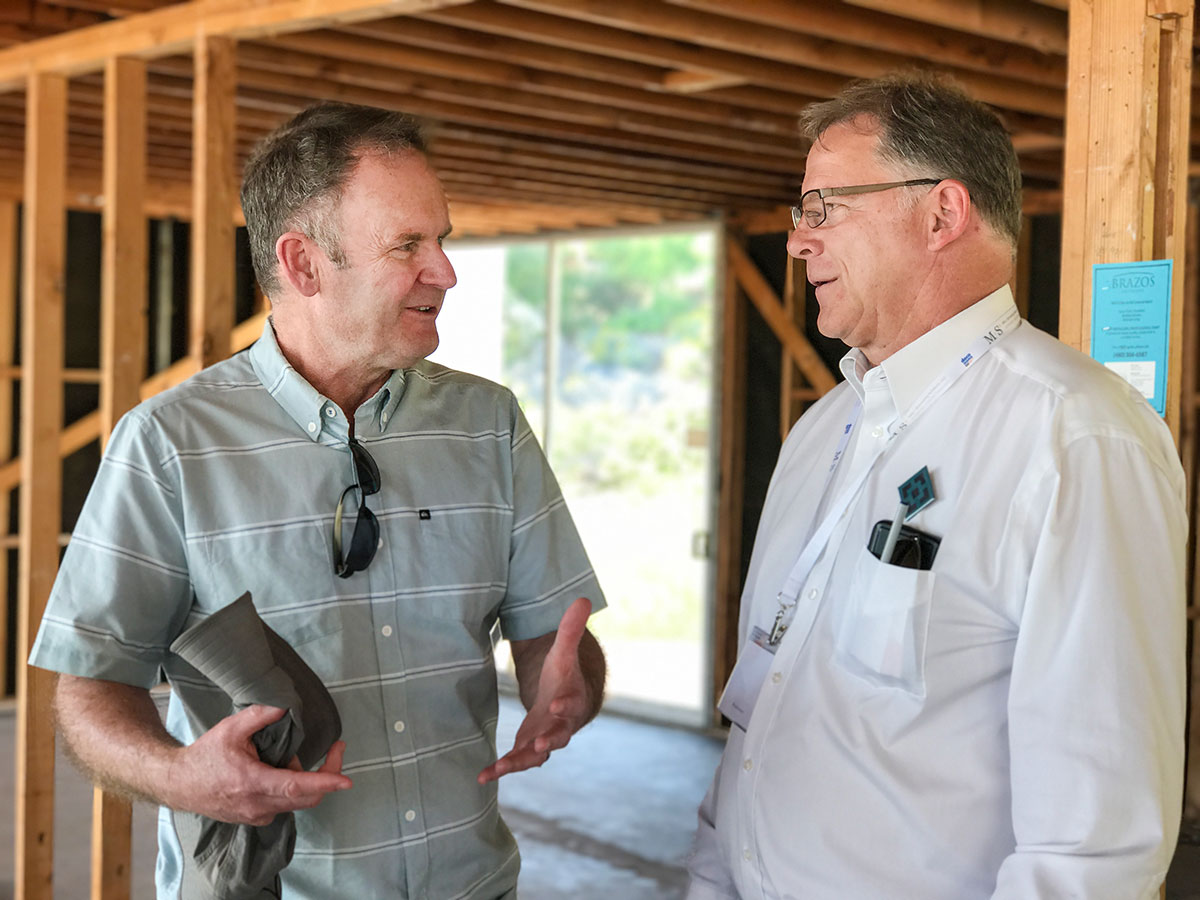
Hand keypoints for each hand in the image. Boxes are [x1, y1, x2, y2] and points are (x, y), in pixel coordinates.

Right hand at [165, 704, 351, 825]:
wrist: (179, 784)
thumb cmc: (205, 755)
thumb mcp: (231, 728)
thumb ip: (260, 714)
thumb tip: (286, 705)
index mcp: (252, 783)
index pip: (296, 786)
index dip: (324, 782)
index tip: (346, 781)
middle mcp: (258, 805)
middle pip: (306, 797)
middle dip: (327, 774)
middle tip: (336, 749)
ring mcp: (257, 816)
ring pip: (297, 801)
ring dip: (304, 779)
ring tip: (287, 756)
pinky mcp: (256, 818)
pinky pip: (286, 805)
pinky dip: (292, 788)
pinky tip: (278, 770)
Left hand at [478, 597, 592, 784]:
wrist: (564, 702)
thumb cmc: (564, 676)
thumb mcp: (565, 652)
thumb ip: (571, 629)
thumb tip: (585, 598)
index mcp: (570, 700)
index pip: (571, 703)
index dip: (565, 706)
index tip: (556, 706)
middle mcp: (561, 725)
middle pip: (558, 736)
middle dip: (549, 741)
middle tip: (540, 746)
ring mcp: (545, 740)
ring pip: (536, 756)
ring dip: (520, 762)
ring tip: (502, 767)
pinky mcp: (528, 749)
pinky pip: (516, 762)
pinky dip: (501, 769)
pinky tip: (482, 776)